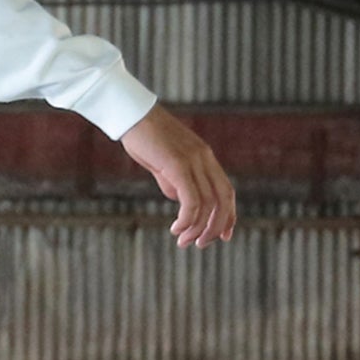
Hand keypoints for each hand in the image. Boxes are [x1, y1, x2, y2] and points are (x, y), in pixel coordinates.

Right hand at [119, 102, 236, 248]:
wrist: (130, 115)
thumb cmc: (142, 137)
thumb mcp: (161, 163)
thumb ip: (172, 180)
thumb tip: (179, 200)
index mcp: (204, 157)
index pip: (226, 190)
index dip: (228, 215)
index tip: (223, 236)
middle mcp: (204, 159)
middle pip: (223, 199)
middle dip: (216, 227)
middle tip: (200, 244)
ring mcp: (193, 160)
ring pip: (208, 202)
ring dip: (198, 227)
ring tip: (183, 241)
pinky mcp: (178, 164)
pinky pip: (191, 198)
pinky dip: (188, 218)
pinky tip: (176, 228)